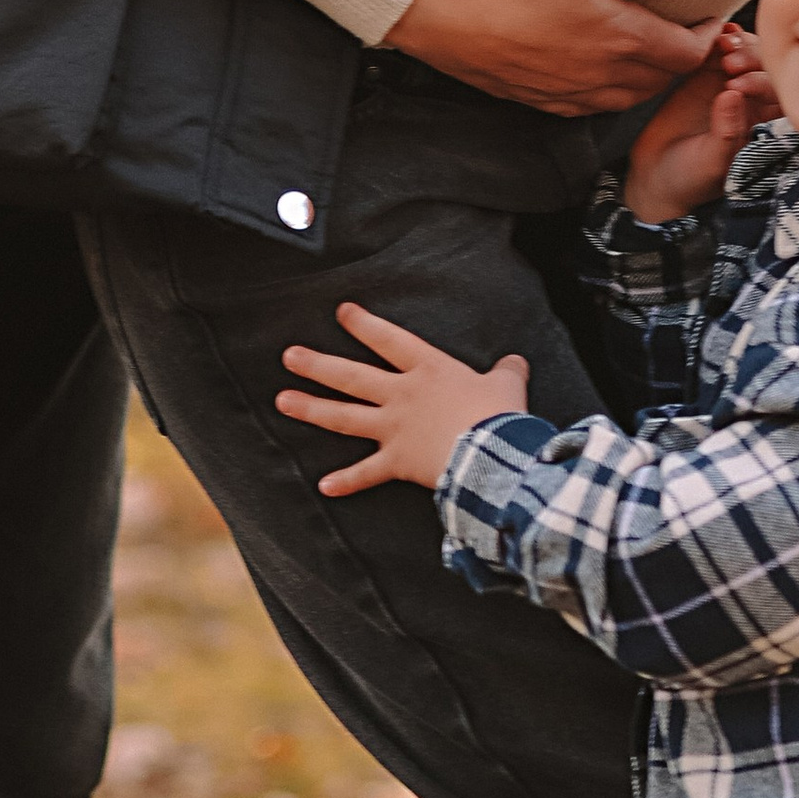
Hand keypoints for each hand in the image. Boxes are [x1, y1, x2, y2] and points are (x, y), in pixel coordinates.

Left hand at [278, 302, 530, 495]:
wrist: (493, 453)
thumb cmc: (500, 414)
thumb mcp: (508, 384)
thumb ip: (507, 371)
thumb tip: (515, 362)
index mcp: (428, 370)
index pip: (389, 340)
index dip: (364, 324)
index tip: (341, 312)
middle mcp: (402, 395)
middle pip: (352, 376)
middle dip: (318, 365)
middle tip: (289, 356)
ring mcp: (395, 428)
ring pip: (345, 417)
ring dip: (312, 409)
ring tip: (282, 401)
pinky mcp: (398, 462)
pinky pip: (367, 474)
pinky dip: (346, 482)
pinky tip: (324, 486)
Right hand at [386, 0, 717, 114]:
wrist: (442, 8)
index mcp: (623, 40)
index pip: (687, 54)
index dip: (706, 37)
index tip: (708, 17)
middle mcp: (602, 77)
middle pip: (662, 80)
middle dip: (681, 59)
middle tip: (684, 32)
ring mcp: (569, 93)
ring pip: (628, 97)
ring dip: (648, 78)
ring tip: (648, 50)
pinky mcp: (538, 98)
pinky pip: (589, 106)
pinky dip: (608, 92)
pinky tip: (598, 72)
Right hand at [620, 22, 779, 223]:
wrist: (656, 176)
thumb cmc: (692, 178)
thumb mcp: (713, 162)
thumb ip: (726, 132)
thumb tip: (733, 94)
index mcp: (761, 123)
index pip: (778, 94)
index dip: (763, 82)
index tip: (736, 87)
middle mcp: (749, 101)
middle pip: (765, 67)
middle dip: (753, 59)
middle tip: (730, 64)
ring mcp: (725, 84)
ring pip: (744, 53)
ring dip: (739, 45)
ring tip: (723, 45)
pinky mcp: (701, 75)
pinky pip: (716, 52)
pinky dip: (719, 39)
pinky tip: (718, 32)